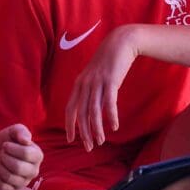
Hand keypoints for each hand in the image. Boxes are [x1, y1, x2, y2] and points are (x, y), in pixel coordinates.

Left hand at [0, 123, 42, 189]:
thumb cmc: (5, 142)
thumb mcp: (12, 131)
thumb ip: (21, 131)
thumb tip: (26, 141)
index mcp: (37, 156)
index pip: (26, 154)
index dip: (12, 148)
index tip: (5, 144)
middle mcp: (34, 171)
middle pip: (18, 167)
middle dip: (4, 158)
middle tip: (0, 153)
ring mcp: (24, 182)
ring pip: (9, 178)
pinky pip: (2, 187)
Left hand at [64, 28, 137, 151]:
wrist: (120, 43)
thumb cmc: (108, 61)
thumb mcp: (94, 75)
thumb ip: (89, 89)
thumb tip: (89, 107)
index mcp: (79, 84)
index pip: (70, 109)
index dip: (69, 126)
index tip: (71, 140)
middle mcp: (85, 84)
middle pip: (81, 114)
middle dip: (84, 133)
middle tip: (89, 147)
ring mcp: (97, 82)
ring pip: (93, 111)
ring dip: (97, 129)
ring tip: (100, 142)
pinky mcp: (110, 81)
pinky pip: (109, 103)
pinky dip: (111, 116)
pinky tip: (114, 127)